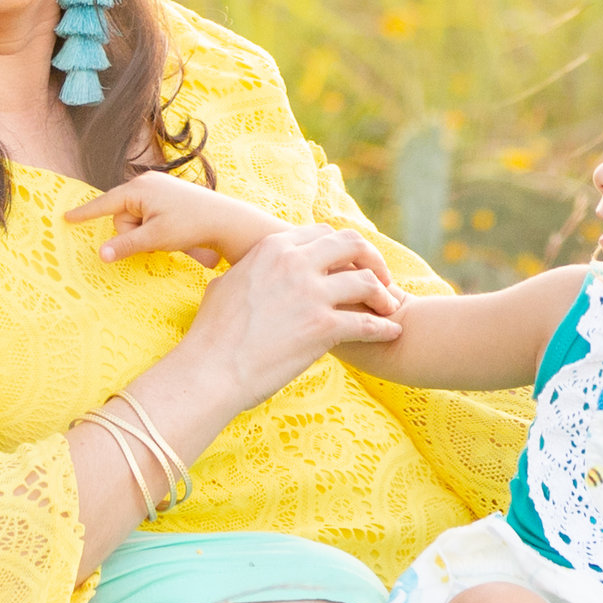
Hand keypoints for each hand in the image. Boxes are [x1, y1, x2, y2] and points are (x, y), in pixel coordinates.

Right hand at [63, 171, 298, 270]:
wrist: (227, 220)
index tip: (65, 218)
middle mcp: (146, 183)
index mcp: (139, 188)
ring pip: (137, 220)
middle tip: (158, 238)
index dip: (85, 213)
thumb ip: (125, 246)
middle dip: (134, 233)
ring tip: (171, 235)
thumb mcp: (155, 238)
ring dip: (148, 233)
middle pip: (122, 217)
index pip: (105, 203)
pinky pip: (149, 217)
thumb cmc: (190, 226)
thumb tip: (100, 254)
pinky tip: (173, 232)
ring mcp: (159, 189)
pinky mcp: (169, 197)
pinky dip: (156, 229)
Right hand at [170, 224, 405, 411]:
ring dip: (384, 293)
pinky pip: (368, 323)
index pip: (322, 233)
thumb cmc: (212, 334)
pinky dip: (385, 328)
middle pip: (352, 244)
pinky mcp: (323, 327)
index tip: (350, 262)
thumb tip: (251, 268)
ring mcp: (311, 294)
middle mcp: (295, 263)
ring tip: (390, 306)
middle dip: (372, 258)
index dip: (342, 247)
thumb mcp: (226, 283)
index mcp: (273, 247)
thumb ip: (250, 268)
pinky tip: (392, 332)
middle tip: (382, 277)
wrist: (210, 369)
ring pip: (366, 281)